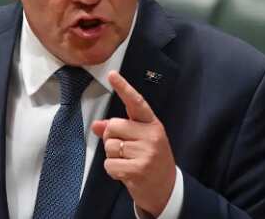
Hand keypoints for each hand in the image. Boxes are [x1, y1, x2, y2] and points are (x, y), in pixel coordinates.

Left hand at [91, 71, 176, 216]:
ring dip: (112, 156)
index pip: (136, 102)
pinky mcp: (139, 169)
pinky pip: (110, 164)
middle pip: (113, 125)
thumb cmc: (151, 161)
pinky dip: (113, 170)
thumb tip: (97, 125)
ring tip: (128, 162)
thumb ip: (119, 131)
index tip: (112, 75)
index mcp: (152, 124)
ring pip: (110, 145)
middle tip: (124, 150)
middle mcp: (151, 135)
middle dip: (111, 138)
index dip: (123, 88)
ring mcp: (146, 152)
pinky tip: (126, 173)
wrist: (167, 189)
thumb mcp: (140, 141)